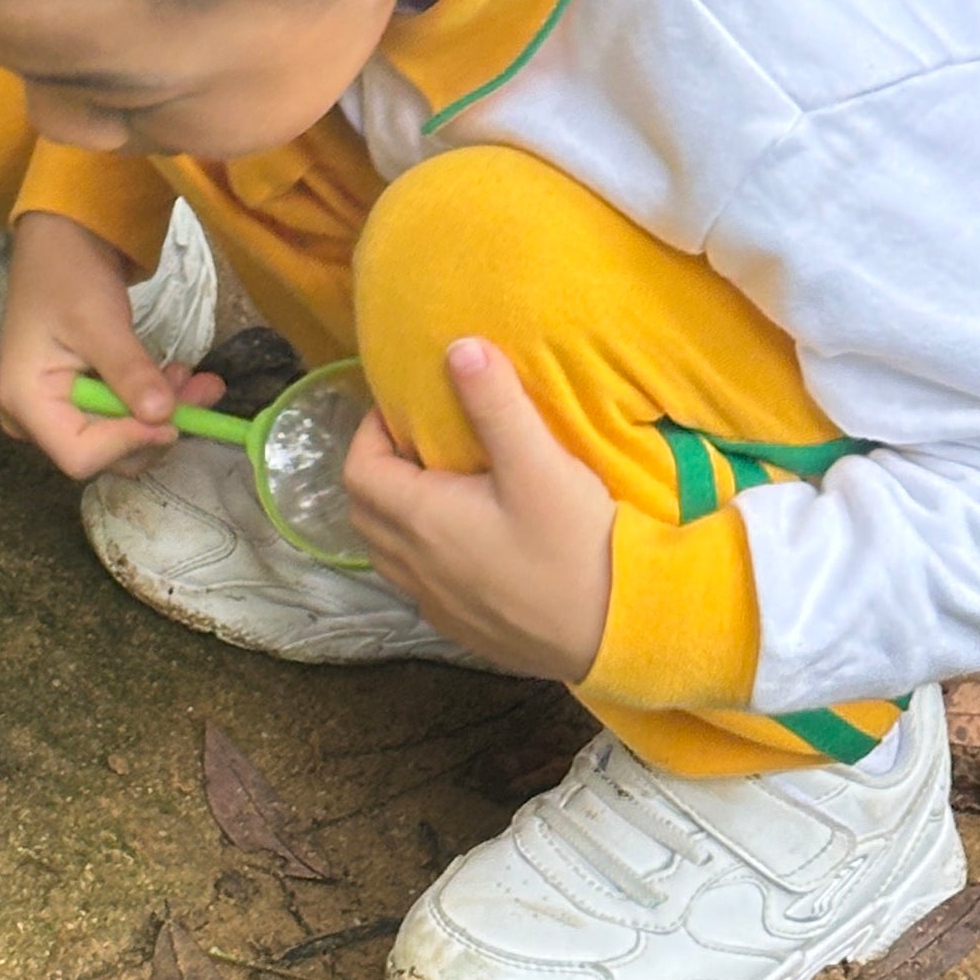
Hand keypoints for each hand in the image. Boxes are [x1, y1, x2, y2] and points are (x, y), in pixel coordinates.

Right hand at [0, 209, 216, 480]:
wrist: (62, 240)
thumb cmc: (67, 274)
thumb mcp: (100, 321)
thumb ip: (129, 372)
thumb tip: (164, 419)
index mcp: (25, 402)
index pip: (80, 456)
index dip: (129, 442)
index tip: (171, 415)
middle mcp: (34, 419)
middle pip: (103, 455)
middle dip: (155, 428)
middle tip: (198, 392)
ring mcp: (56, 414)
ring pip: (120, 440)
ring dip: (163, 415)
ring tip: (193, 377)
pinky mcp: (77, 403)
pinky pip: (121, 419)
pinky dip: (154, 404)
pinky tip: (176, 376)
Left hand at [344, 337, 613, 677]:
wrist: (621, 631)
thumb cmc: (578, 545)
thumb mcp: (539, 464)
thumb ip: (496, 404)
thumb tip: (459, 348)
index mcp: (420, 520)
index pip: (358, 470)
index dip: (369, 434)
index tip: (404, 413)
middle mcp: (415, 567)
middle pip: (364, 512)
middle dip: (378, 471)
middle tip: (418, 444)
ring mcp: (436, 604)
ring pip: (388, 553)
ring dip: (397, 516)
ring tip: (440, 488)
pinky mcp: (463, 629)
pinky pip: (419, 586)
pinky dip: (422, 556)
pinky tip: (467, 542)